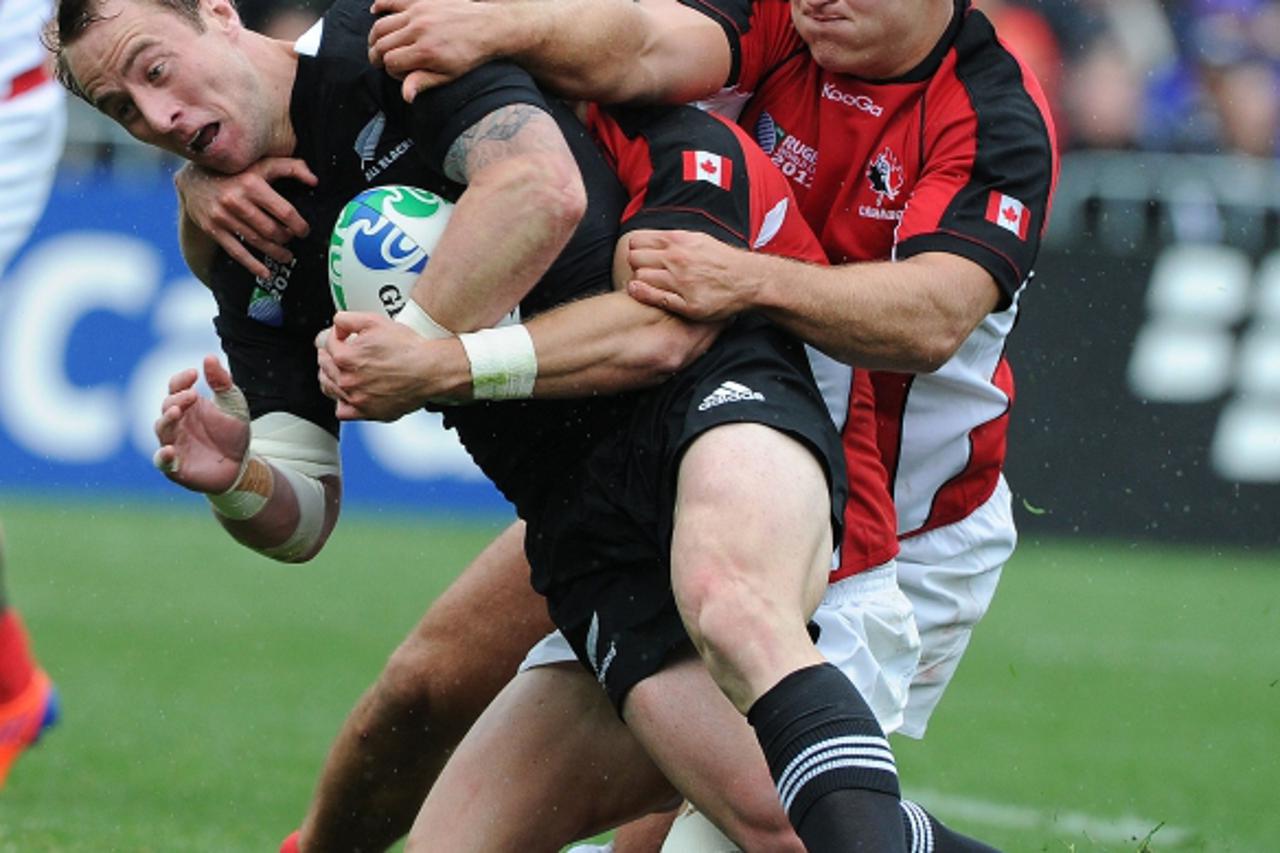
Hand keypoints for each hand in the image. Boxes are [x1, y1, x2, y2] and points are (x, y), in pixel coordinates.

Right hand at [153, 356, 251, 493]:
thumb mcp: (233, 404)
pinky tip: (169, 450)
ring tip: (177, 411)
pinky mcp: (176, 468)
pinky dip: (162, 456)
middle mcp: (176, 423)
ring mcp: (174, 445)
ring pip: (162, 430)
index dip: (181, 380)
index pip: (175, 387)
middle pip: (167, 406)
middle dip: (177, 399)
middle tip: (192, 395)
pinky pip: (163, 462)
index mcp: (187, 406)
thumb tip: (209, 357)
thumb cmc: (232, 433)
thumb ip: (221, 382)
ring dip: (167, 420)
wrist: (242, 465)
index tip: (195, 374)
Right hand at [174, 159, 317, 278]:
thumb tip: (315, 181)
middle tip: (292, 240)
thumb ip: (292, 167)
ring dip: (275, 252)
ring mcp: (223, 216)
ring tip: (286, 256)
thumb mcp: (263, 164)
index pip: (284, 211)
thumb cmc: (236, 172)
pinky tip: (265, 272)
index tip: (304, 231)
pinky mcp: (213, 229)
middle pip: (271, 230)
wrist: (193, 179)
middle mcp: (236, 200)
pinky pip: (236, 251)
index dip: (299, 225)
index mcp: (252, 183)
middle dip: (287, 239)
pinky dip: (252, 265)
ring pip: (257, 241)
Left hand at [316, 311, 453, 420]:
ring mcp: (357, 398)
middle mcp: (348, 380)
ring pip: (330, 389)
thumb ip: (348, 319)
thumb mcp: (376, 321)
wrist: (430, 371)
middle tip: (334, 352)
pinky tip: (347, 394)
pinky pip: (343, 412)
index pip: (328, 344)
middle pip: (325, 367)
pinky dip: (342, 402)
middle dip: (328, 356)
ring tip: (337, 371)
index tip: (342, 336)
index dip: (335, 336)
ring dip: (330, 377)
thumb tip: (337, 323)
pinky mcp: (368, 412)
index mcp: (346, 357)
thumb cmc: (409, 350)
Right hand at [369, 0, 496, 100]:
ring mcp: (418, 12)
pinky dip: (380, 5)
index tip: (400, 74)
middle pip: (382, 44)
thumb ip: (423, 82)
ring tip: (377, 46)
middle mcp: (418, 30)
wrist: (487, 27)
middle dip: (377, 57)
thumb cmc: (469, 55)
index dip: (392, 72)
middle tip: (379, 62)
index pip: (392, 63)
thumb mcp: (449, 75)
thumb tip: (405, 96)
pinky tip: (375, 12)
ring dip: (375, 37)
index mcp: (426, 52)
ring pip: (382, 25)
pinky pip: (392, 0)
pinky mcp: (420, 0)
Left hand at [623, 230, 757, 321]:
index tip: (641, 257)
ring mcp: (680, 281)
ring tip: (648, 284)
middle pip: (634, 259)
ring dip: (640, 281)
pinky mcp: (685, 303)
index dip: (635, 250)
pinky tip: (642, 293)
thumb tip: (650, 239)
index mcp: (678, 241)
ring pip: (640, 278)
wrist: (748, 279)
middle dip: (635, 265)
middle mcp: (676, 258)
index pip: (636, 241)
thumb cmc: (723, 260)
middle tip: (644, 272)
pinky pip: (653, 298)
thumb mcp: (697, 239)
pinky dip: (643, 295)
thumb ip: (672, 239)